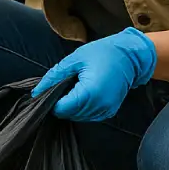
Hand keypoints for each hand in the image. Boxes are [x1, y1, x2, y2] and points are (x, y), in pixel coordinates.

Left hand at [31, 27, 157, 121]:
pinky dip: (83, 107)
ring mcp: (106, 111)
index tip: (51, 89)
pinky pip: (89, 115)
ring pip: (78, 117)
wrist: (131, 55)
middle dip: (62, 103)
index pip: (62, 109)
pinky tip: (84, 92)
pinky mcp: (109, 111)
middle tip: (64, 84)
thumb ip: (54, 76)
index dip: (52, 101)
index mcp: (90, 92)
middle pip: (69, 114)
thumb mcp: (75, 59)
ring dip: (72, 106)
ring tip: (76, 86)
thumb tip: (37, 91)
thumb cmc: (103, 53)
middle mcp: (99, 106)